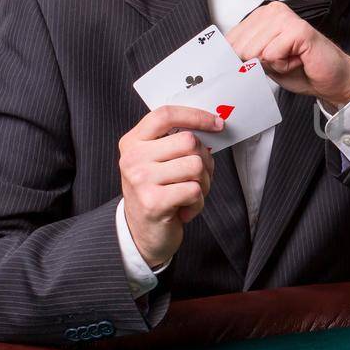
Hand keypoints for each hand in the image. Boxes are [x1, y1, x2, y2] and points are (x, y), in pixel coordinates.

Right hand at [118, 105, 218, 267]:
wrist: (142, 234)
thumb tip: (212, 125)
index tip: (217, 124)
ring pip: (195, 166)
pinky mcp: (153, 202)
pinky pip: (195, 190)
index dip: (195, 116)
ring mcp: (140, 180)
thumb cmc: (158, 193)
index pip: (165, 115)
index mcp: (133, 142)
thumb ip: (175, 143)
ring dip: (203, 183)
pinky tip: (184, 209)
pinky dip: (198, 203)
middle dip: (204, 159)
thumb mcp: (158, 162)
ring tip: (189, 194)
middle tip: (198, 176)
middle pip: (189, 141)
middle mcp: (133, 158)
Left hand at [226, 1, 349, 110]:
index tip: (262, 63)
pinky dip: (284, 66)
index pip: (230, 40)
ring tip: (291, 60)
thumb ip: (244, 55)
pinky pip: (272, 55)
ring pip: (254, 51)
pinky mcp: (298, 29)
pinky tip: (298, 60)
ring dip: (273, 65)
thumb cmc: (300, 70)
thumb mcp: (263, 62)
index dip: (242, 60)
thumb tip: (221, 58)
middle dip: (259, 63)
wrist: (332, 79)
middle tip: (282, 61)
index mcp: (261, 16)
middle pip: (240, 47)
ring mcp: (286, 17)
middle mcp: (272, 11)